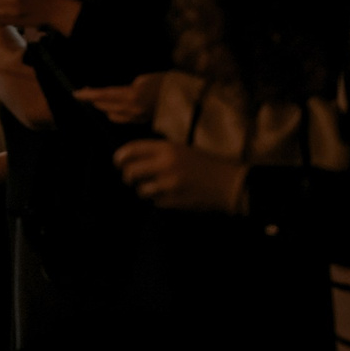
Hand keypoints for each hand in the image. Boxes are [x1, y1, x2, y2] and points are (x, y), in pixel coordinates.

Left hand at [72, 73, 163, 125]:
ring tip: (97, 99)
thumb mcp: (145, 78)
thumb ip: (129, 88)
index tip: (75, 94)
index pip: (104, 95)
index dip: (88, 95)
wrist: (187, 98)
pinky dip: (114, 112)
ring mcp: (137, 118)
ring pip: (112, 115)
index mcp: (132, 97)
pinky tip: (112, 107)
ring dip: (103, 107)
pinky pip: (122, 119)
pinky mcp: (142, 122)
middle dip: (94, 100)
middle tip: (85, 92)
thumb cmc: (167, 82)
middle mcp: (132, 110)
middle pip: (105, 107)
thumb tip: (118, 94)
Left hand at [114, 140, 247, 211]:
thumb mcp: (183, 150)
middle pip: (130, 171)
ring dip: (144, 190)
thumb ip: (159, 152)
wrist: (231, 184)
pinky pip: (155, 202)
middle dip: (128, 176)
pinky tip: (170, 195)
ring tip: (154, 187)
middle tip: (131, 178)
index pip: (131, 150)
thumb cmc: (208, 164)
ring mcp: (168, 184)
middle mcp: (164, 165)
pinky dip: (158, 200)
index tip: (118, 162)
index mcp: (167, 148)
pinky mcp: (173, 201)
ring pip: (140, 189)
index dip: (120, 157)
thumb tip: (132, 158)